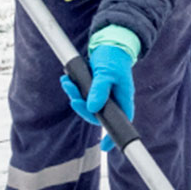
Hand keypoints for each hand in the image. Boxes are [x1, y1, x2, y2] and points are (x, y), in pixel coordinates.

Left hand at [61, 31, 136, 150]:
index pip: (121, 122)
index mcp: (123, 99)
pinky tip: (67, 80)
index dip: (113, 135)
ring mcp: (103, 95)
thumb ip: (99, 90)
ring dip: (75, 96)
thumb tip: (92, 108)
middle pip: (97, 115)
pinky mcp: (94, 88)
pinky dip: (73, 89)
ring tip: (67, 83)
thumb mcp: (107, 72)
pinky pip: (82, 94)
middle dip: (82, 108)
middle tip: (74, 99)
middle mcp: (113, 100)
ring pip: (87, 105)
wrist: (109, 42)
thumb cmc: (113, 57)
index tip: (106, 147)